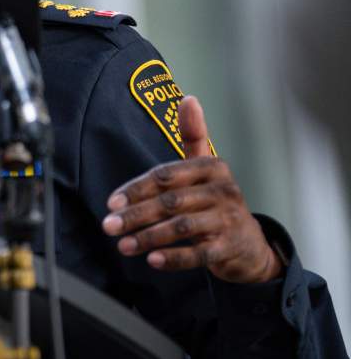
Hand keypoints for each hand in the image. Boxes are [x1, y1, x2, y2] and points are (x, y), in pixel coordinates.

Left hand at [102, 95, 283, 283]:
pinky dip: (174, 257)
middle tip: (108, 226)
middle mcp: (223, 190)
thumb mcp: (205, 168)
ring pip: (182, 227)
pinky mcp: (231, 246)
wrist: (250, 244)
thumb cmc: (216, 201)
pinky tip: (152, 261)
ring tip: (123, 245)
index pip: (166, 176)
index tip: (111, 203)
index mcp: (212, 167)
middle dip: (135, 215)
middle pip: (170, 202)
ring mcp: (229, 219)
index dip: (135, 189)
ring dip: (148, 237)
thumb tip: (188, 98)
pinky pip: (199, 253)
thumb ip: (193, 136)